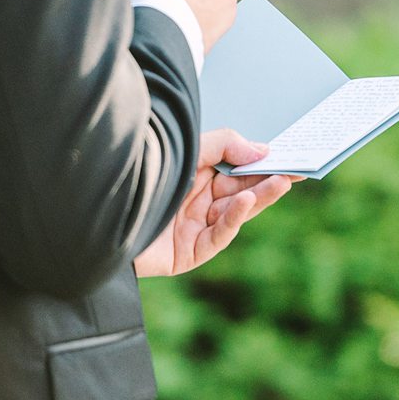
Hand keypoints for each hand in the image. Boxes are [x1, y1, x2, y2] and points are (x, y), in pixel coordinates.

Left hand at [133, 129, 292, 277]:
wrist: (101, 208)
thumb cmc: (143, 173)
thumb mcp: (187, 149)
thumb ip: (224, 146)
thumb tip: (262, 151)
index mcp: (196, 179)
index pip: (238, 171)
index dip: (264, 164)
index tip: (289, 156)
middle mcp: (197, 204)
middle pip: (241, 191)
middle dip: (269, 180)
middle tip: (297, 170)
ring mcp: (193, 229)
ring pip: (235, 213)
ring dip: (260, 196)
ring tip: (283, 181)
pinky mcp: (188, 253)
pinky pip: (218, 235)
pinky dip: (235, 218)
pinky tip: (247, 200)